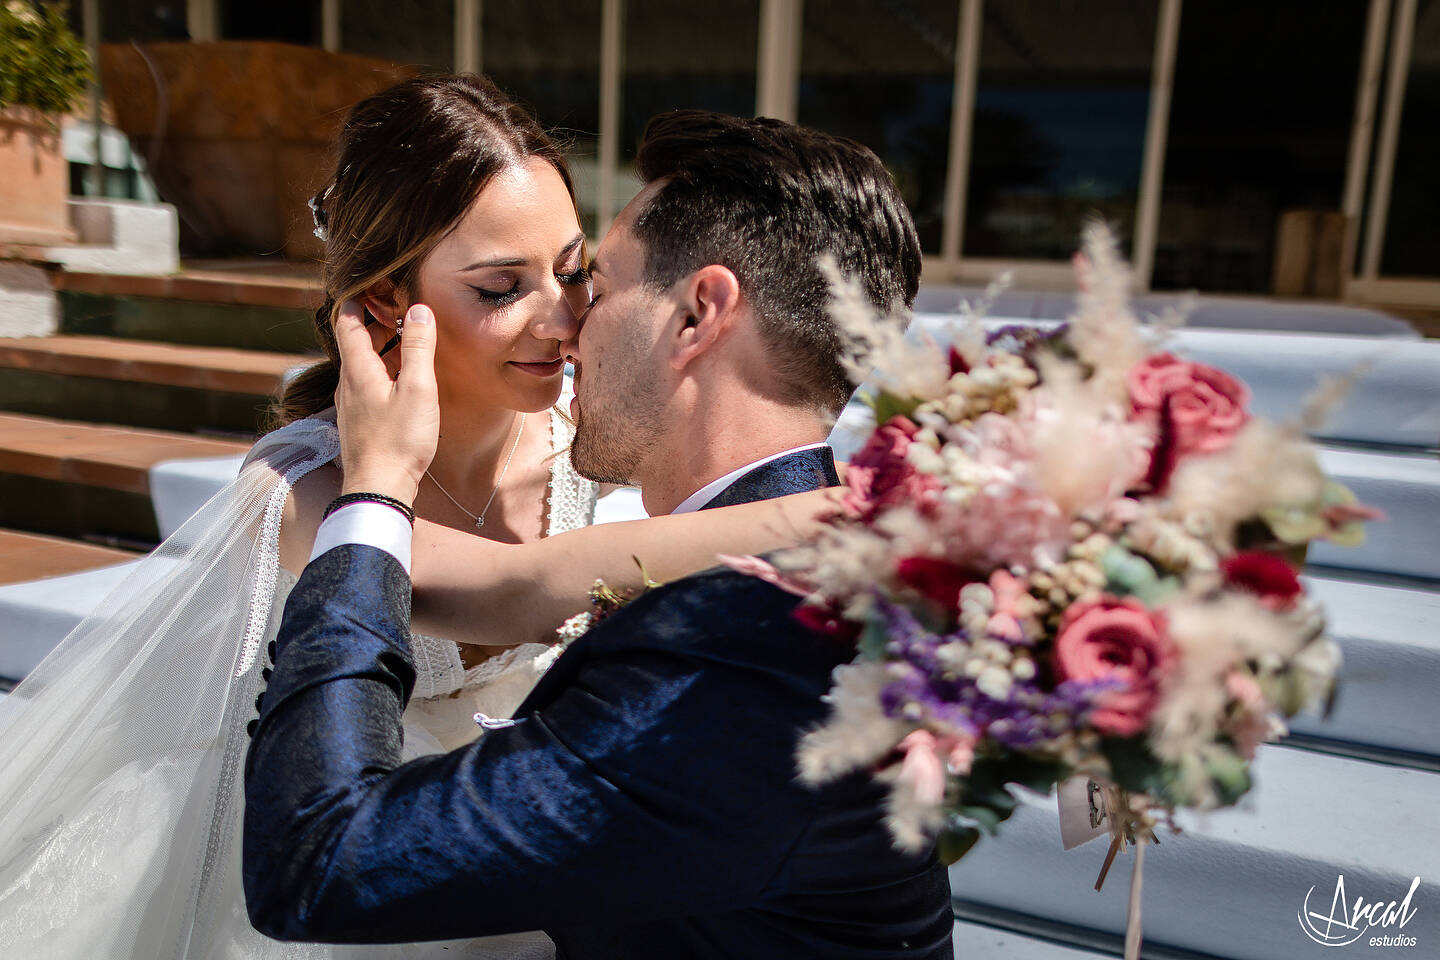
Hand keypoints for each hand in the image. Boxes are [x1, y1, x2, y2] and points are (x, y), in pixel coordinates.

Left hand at [333, 299, 439, 504]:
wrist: (378, 489)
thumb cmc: (399, 440)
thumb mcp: (417, 389)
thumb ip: (417, 348)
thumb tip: (418, 309)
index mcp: (357, 370)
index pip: (348, 322)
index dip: (359, 299)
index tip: (377, 286)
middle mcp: (348, 384)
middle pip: (355, 342)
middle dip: (376, 323)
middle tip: (400, 311)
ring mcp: (350, 405)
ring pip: (362, 365)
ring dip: (381, 349)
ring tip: (407, 343)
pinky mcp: (358, 422)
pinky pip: (367, 385)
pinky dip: (382, 372)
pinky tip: (402, 382)